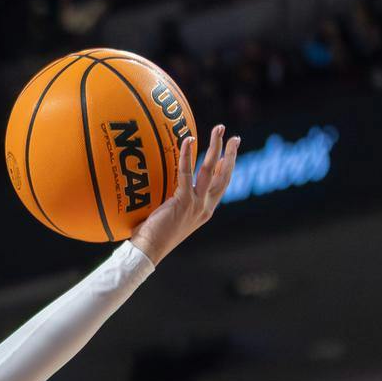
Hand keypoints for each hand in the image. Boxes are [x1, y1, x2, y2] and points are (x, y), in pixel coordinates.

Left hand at [127, 124, 240, 264]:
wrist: (148, 251)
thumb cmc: (151, 235)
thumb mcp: (170, 216)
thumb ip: (174, 200)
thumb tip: (166, 183)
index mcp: (204, 211)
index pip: (222, 186)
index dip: (227, 168)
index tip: (230, 152)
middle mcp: (205, 207)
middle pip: (224, 175)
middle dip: (230, 154)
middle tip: (234, 136)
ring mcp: (196, 205)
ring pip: (211, 170)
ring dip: (217, 147)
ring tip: (219, 129)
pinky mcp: (183, 202)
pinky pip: (186, 173)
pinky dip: (187, 156)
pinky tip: (188, 140)